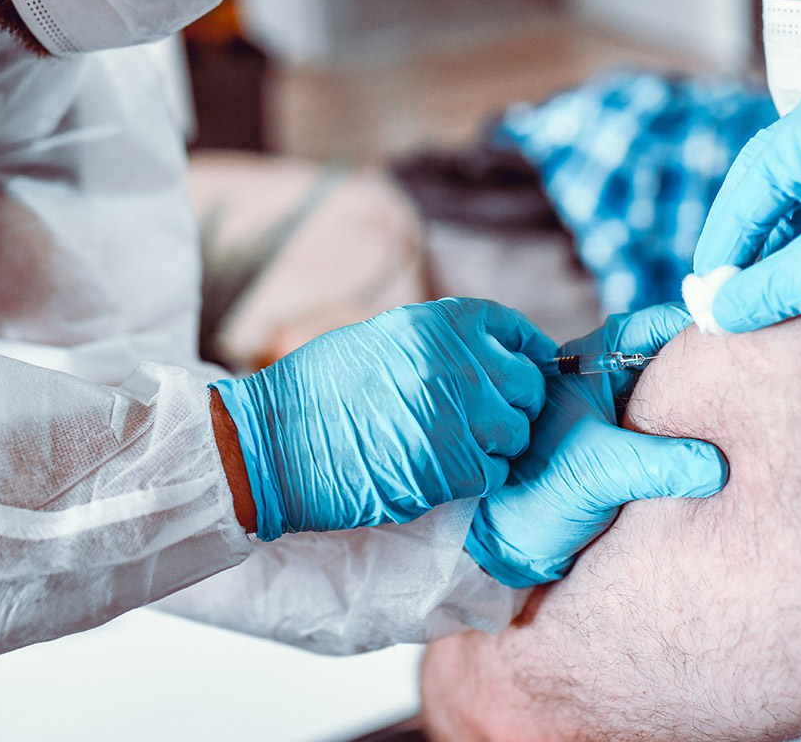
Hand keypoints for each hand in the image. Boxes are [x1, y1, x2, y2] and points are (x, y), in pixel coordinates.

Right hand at [212, 298, 555, 539]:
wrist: (274, 442)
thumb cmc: (317, 392)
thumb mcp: (382, 340)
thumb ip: (437, 344)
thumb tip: (486, 359)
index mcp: (437, 323)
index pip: (514, 330)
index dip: (525, 354)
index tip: (522, 370)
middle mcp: (456, 363)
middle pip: (526, 386)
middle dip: (513, 405)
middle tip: (485, 421)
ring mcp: (459, 417)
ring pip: (516, 434)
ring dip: (496, 445)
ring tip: (457, 449)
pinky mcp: (452, 468)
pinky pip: (494, 473)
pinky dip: (478, 478)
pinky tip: (445, 473)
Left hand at [465, 305, 726, 586]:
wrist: (508, 545)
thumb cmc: (535, 495)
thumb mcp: (600, 472)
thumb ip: (659, 463)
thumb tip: (718, 466)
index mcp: (587, 365)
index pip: (651, 329)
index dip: (694, 327)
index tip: (738, 332)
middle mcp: (607, 384)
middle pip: (670, 361)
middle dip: (711, 368)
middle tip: (757, 375)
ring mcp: (620, 418)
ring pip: (675, 400)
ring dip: (706, 410)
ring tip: (754, 412)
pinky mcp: (630, 452)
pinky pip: (673, 437)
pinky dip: (698, 442)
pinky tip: (730, 453)